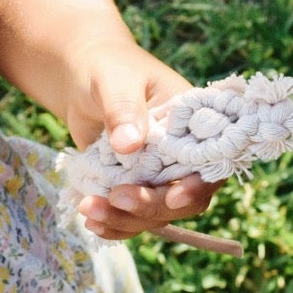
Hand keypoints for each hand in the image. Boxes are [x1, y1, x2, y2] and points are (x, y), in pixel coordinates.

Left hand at [64, 39, 218, 239]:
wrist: (82, 77)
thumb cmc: (107, 68)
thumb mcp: (115, 80)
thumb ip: (123, 108)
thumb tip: (128, 145)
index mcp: (194, 124)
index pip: (210, 162)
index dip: (198, 185)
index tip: (173, 197)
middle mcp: (183, 154)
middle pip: (183, 198)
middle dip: (152, 206)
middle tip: (116, 198)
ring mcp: (160, 174)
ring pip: (157, 214)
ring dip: (126, 220)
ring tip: (90, 210)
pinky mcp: (136, 186)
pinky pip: (133, 216)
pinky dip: (115, 224)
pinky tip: (93, 222)